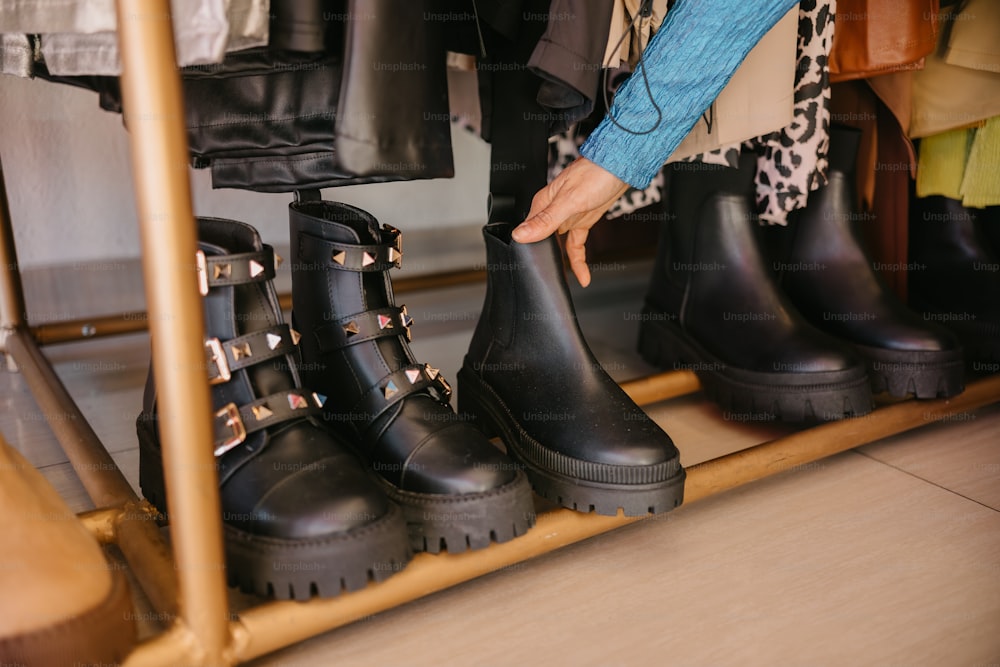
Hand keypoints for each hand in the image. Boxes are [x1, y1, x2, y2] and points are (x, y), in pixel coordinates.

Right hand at [511, 156, 628, 286]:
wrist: (622, 166)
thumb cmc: (595, 174)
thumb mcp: (568, 201)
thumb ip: (545, 220)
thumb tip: (520, 234)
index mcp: (542, 204)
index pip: (528, 232)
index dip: (529, 251)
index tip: (532, 269)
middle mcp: (552, 211)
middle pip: (543, 240)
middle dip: (545, 260)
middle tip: (548, 280)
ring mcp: (568, 217)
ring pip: (560, 245)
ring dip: (562, 262)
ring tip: (565, 281)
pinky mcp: (582, 221)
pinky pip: (576, 244)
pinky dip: (578, 259)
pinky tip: (583, 274)